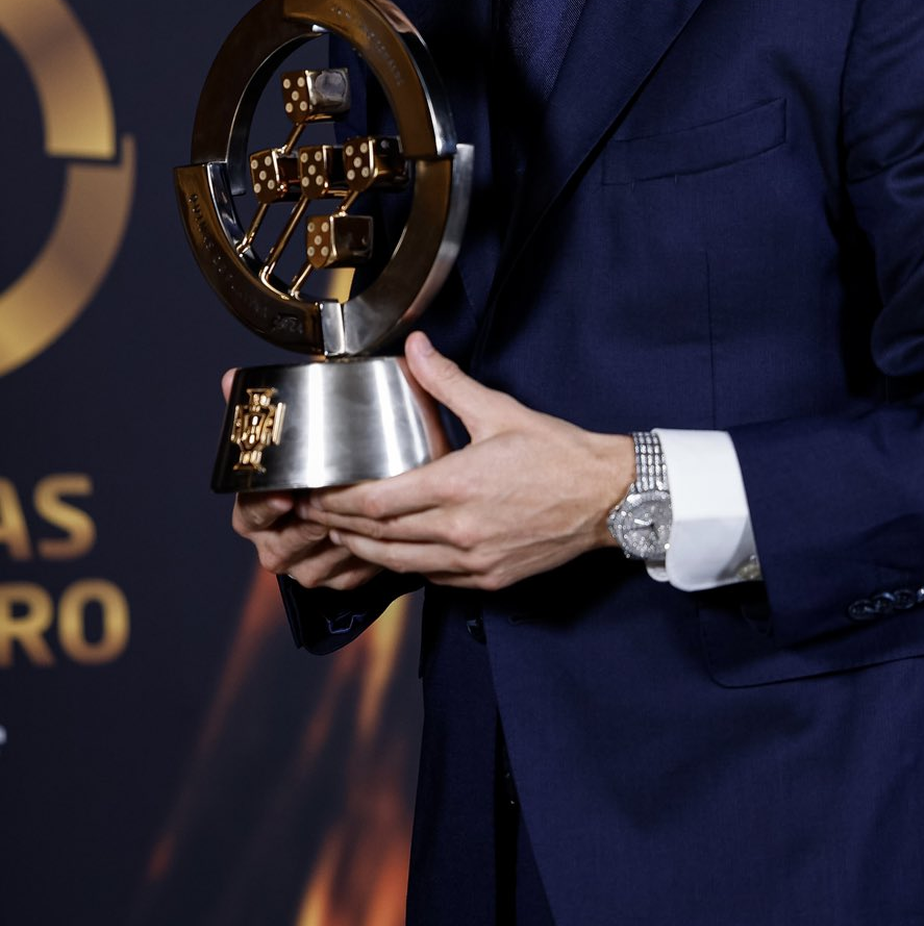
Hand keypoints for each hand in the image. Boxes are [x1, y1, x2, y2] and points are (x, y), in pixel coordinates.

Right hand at [223, 370, 382, 593]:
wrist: (354, 488)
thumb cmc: (319, 455)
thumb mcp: (293, 428)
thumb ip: (262, 407)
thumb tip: (227, 377)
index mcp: (254, 505)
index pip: (250, 510)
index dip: (265, 504)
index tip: (285, 495)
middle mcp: (271, 539)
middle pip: (279, 546)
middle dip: (307, 529)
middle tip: (329, 509)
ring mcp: (300, 563)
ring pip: (313, 565)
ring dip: (337, 544)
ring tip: (359, 519)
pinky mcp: (332, 578)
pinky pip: (343, 577)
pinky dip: (360, 560)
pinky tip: (377, 538)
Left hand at [294, 332, 634, 591]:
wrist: (609, 497)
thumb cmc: (558, 454)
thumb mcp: (499, 410)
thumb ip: (446, 382)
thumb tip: (415, 346)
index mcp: (455, 486)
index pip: (375, 503)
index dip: (336, 502)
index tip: (313, 493)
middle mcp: (458, 531)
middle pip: (377, 537)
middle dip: (338, 526)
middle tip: (312, 515)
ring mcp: (473, 561)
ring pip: (400, 565)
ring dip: (365, 552)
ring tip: (340, 536)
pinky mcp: (489, 578)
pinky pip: (432, 578)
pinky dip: (405, 566)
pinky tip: (394, 552)